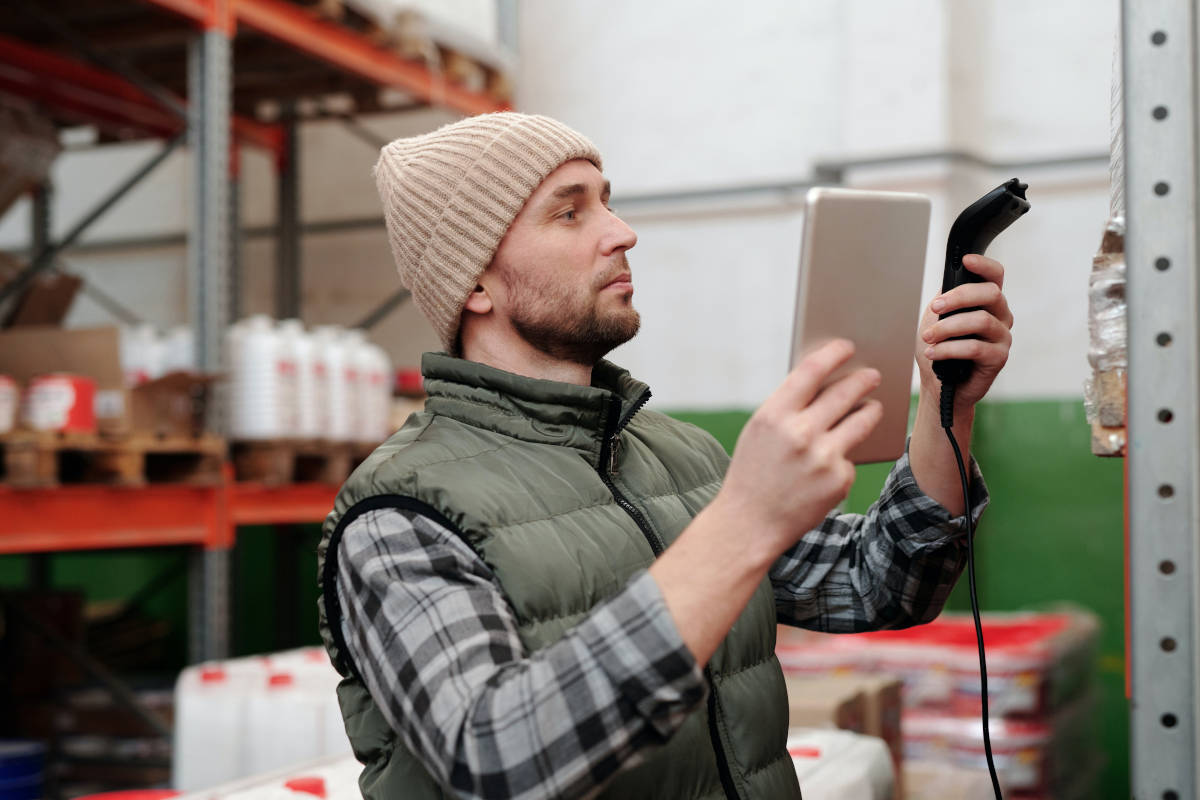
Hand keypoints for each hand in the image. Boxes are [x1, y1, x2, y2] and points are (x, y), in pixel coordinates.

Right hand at [715, 339, 882, 559]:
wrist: (749, 523)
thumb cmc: (753, 472)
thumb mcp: (760, 432)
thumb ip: (788, 407)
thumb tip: (827, 381)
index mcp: (773, 415)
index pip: (811, 370)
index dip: (833, 353)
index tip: (846, 346)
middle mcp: (800, 433)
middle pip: (845, 392)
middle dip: (863, 379)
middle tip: (873, 374)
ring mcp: (823, 458)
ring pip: (862, 420)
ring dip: (871, 409)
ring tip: (873, 406)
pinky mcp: (839, 480)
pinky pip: (850, 457)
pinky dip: (845, 457)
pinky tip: (833, 462)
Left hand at [916, 254, 1013, 410]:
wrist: (939, 384)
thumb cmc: (941, 348)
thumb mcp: (938, 318)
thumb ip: (946, 299)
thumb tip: (946, 288)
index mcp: (987, 301)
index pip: (995, 275)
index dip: (984, 265)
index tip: (966, 260)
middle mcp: (1000, 315)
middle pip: (990, 293)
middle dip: (958, 297)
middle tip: (934, 308)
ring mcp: (1002, 336)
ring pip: (980, 321)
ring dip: (948, 327)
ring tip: (927, 337)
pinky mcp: (999, 358)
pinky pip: (975, 347)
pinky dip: (949, 349)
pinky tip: (933, 353)